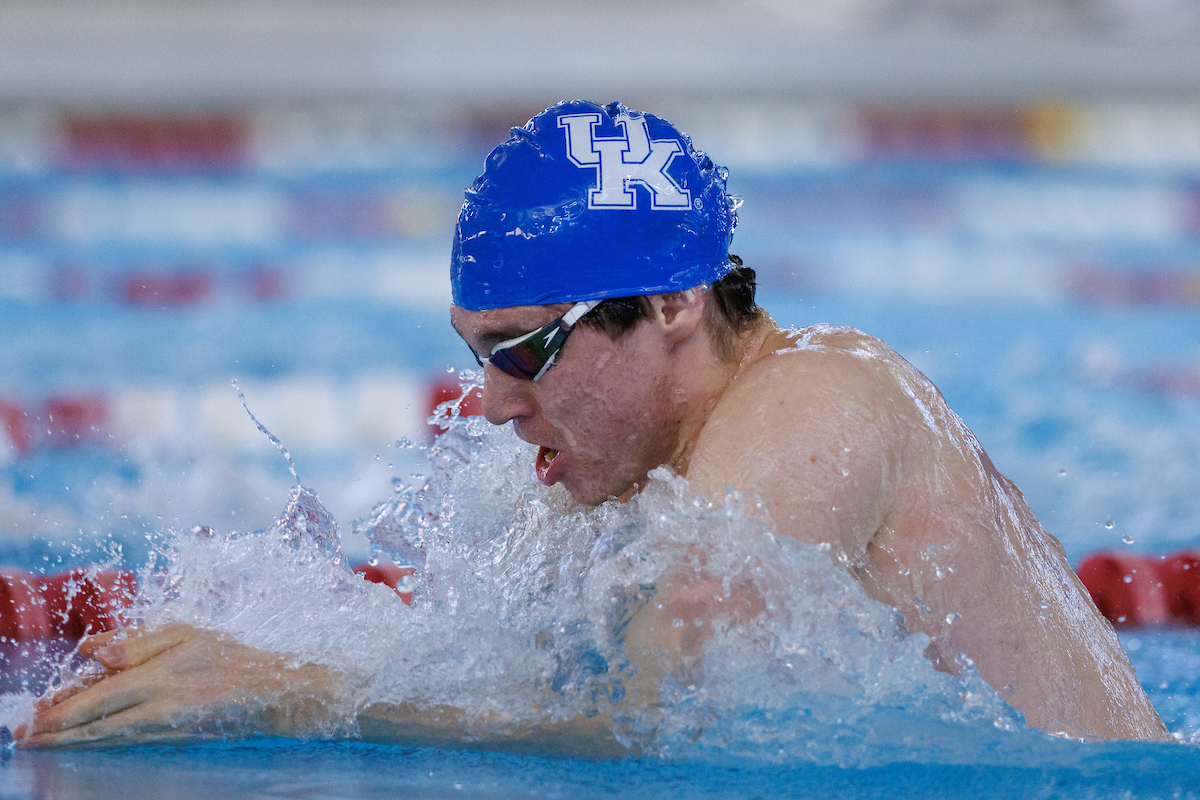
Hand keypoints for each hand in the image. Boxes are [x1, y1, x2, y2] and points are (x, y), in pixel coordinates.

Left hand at [15, 623, 336, 746]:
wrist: (273, 691)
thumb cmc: (231, 656)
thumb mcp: (185, 632)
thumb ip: (136, 640)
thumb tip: (90, 651)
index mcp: (158, 674)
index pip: (97, 696)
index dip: (61, 710)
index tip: (32, 716)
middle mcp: (157, 706)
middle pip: (94, 724)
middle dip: (56, 733)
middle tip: (24, 740)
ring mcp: (164, 727)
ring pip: (106, 737)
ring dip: (70, 742)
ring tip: (42, 744)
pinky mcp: (172, 738)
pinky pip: (126, 741)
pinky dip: (98, 742)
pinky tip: (85, 741)